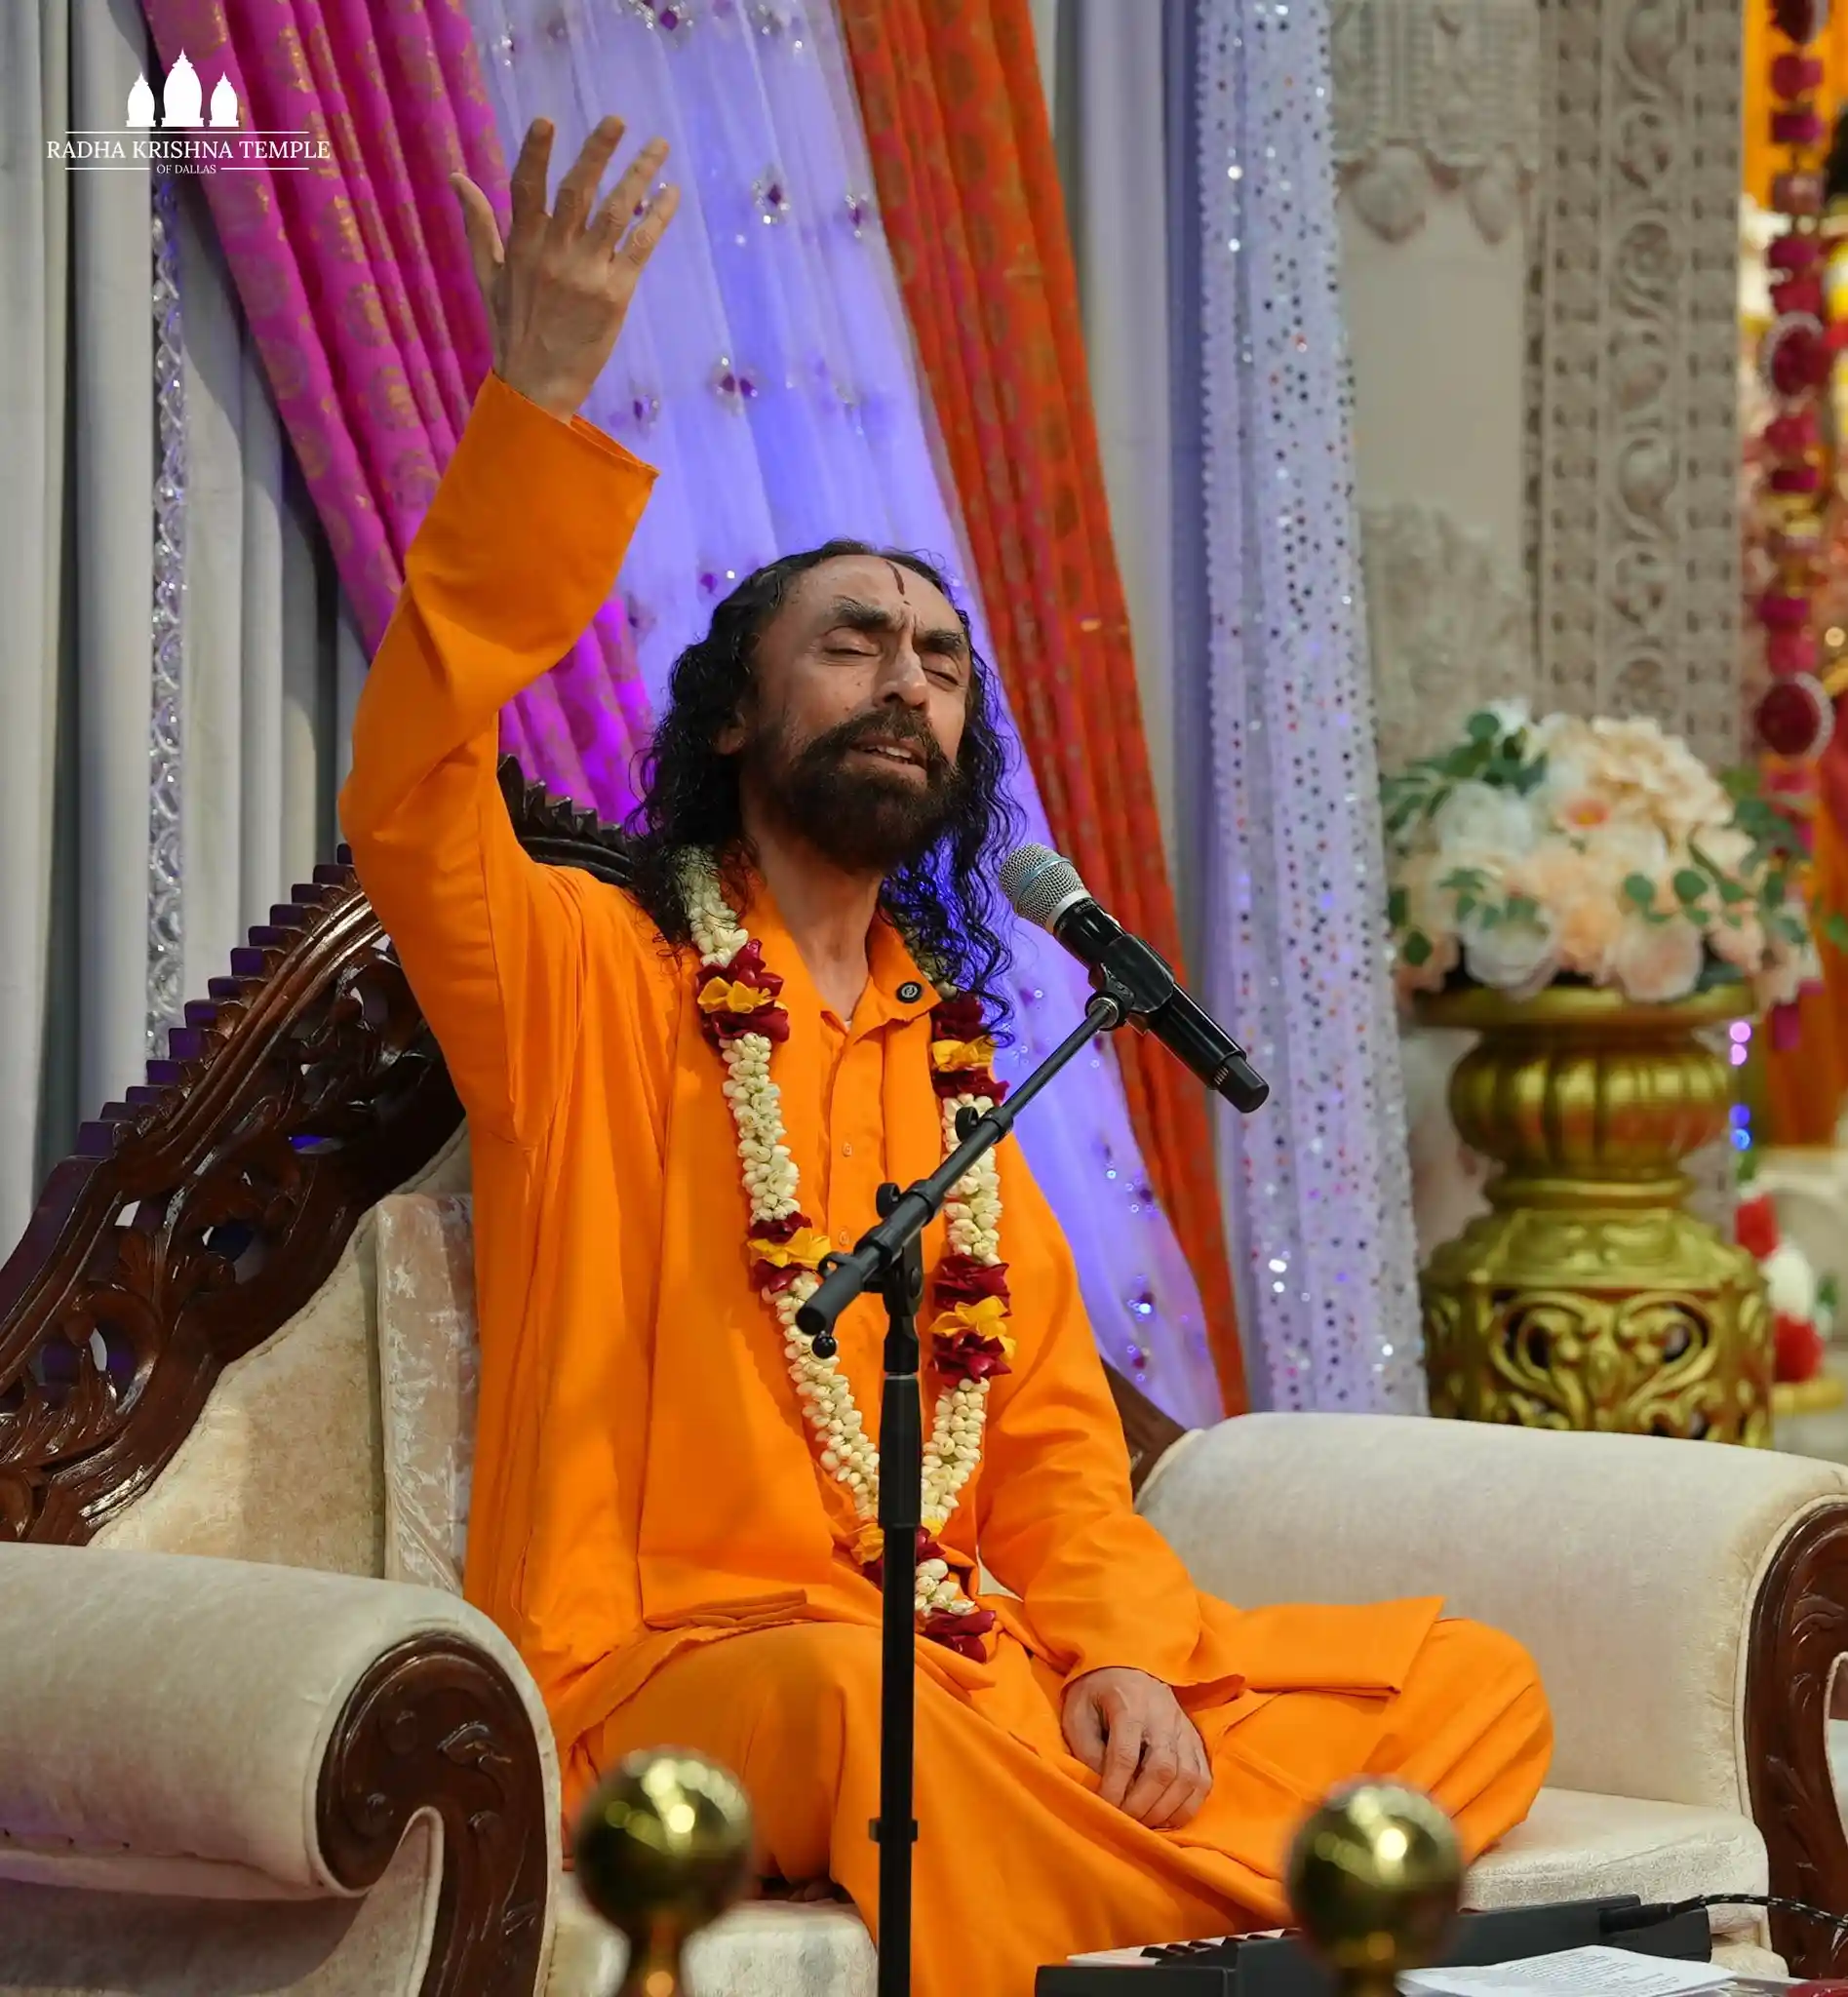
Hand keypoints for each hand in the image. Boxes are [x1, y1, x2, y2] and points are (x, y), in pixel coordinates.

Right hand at [451, 115, 680, 420]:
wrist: (539, 385)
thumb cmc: (513, 330)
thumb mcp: (489, 277)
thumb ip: (479, 225)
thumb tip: (458, 177)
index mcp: (522, 247)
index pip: (526, 189)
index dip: (535, 154)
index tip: (547, 121)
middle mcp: (555, 255)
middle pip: (578, 192)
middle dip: (598, 152)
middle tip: (618, 119)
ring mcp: (587, 274)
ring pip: (616, 213)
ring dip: (640, 176)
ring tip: (659, 146)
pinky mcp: (616, 295)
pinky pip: (639, 247)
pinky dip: (657, 218)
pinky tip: (671, 194)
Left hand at [1062, 1666, 1211, 1828]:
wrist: (1126, 1663)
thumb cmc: (1096, 1692)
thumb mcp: (1077, 1711)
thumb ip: (1087, 1748)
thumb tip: (1103, 1788)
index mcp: (1129, 1704)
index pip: (1125, 1755)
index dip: (1115, 1789)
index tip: (1103, 1809)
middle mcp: (1163, 1715)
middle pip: (1163, 1769)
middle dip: (1142, 1805)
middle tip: (1124, 1822)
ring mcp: (1184, 1727)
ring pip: (1188, 1777)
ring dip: (1167, 1809)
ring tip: (1145, 1823)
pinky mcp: (1195, 1739)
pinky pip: (1203, 1779)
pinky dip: (1188, 1805)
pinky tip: (1168, 1816)